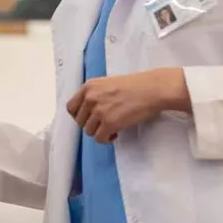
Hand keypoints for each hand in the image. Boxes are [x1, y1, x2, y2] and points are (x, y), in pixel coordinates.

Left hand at [67, 67, 190, 143]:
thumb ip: (94, 95)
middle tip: (104, 124)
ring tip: (111, 129)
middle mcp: (90, 98)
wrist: (152, 89)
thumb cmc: (134, 86)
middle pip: (79, 121)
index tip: (89, 118)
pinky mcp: (110, 123)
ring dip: (99, 132)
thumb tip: (88, 111)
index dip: (79, 116)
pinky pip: (100, 138)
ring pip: (89, 131)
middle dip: (91, 125)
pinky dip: (106, 139)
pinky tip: (115, 134)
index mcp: (88, 87)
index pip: (71, 107)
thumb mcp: (107, 83)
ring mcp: (99, 111)